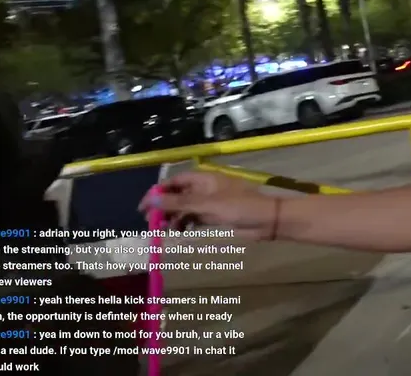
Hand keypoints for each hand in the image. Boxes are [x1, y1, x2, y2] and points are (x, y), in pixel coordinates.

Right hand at [139, 171, 277, 238]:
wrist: (267, 220)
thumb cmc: (239, 207)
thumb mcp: (206, 205)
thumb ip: (178, 203)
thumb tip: (151, 201)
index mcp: (204, 179)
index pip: (174, 181)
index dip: (158, 192)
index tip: (143, 207)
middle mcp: (205, 188)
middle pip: (177, 195)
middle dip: (163, 207)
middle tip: (150, 223)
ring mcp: (210, 202)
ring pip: (185, 207)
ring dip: (173, 217)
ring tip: (164, 230)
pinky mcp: (215, 216)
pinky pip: (194, 217)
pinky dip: (185, 223)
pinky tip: (180, 232)